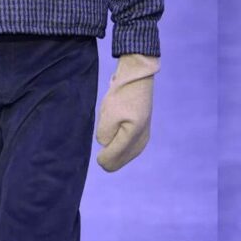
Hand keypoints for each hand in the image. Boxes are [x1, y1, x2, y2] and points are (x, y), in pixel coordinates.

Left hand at [95, 53, 159, 171]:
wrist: (137, 78)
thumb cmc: (122, 95)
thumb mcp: (108, 114)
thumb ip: (104, 135)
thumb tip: (105, 144)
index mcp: (133, 137)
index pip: (112, 160)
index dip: (102, 157)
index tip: (98, 143)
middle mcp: (140, 141)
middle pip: (119, 161)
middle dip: (108, 152)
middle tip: (106, 133)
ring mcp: (143, 138)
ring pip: (123, 155)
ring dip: (112, 147)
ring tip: (112, 127)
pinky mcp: (141, 133)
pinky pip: (126, 148)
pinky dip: (118, 144)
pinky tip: (116, 132)